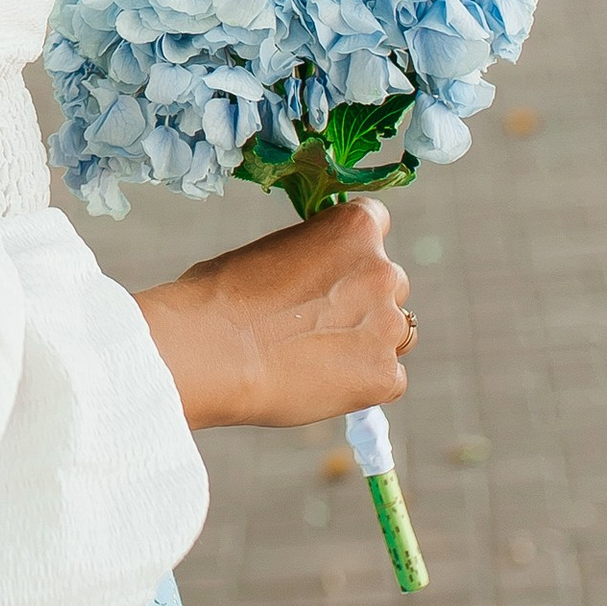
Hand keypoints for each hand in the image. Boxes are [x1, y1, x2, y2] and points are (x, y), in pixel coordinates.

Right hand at [137, 202, 411, 431]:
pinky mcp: (384, 377)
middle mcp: (382, 272)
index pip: (375, 222)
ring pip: (396, 332)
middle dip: (362, 298)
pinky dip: (363, 382)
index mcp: (355, 228)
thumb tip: (319, 280)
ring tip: (316, 355)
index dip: (350, 248)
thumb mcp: (271, 250)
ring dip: (368, 340)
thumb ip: (313, 258)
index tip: (333, 266)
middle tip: (317, 320)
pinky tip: (321, 381)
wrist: (210, 352)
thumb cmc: (222, 295)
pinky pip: (389, 377)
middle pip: (390, 282)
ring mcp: (388, 327)